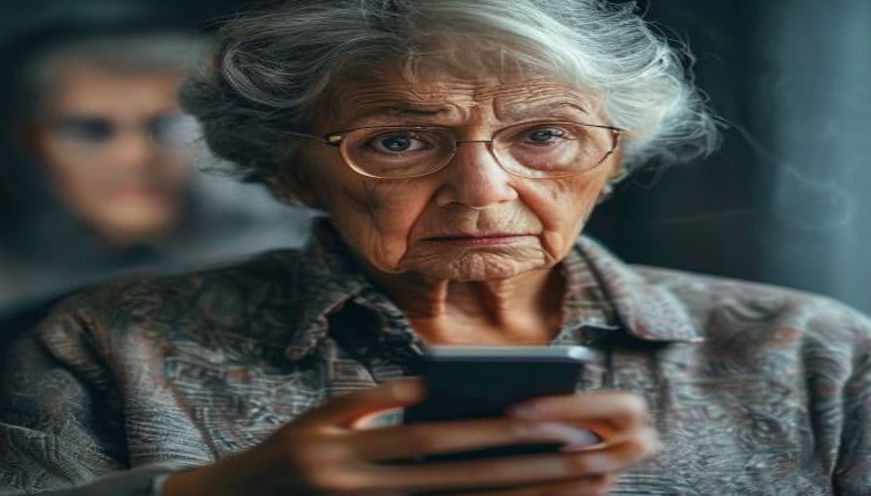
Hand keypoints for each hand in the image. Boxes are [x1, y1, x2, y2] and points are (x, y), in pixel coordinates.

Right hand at [164, 379, 654, 494]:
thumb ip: (374, 401)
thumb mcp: (318, 419)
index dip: (499, 432)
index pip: (441, 441)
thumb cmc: (279, 459)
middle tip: (592, 457)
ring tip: (580, 483)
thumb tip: (434, 387)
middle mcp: (367, 492)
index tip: (555, 420)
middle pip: (464, 483)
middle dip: (532, 471)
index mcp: (353, 453)